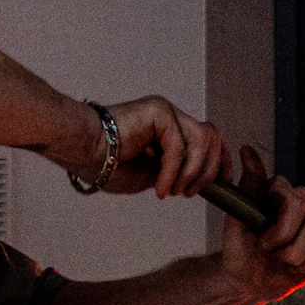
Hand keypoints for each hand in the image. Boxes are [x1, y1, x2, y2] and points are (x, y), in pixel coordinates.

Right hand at [88, 96, 229, 197]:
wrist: (82, 151)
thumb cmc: (106, 164)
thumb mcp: (151, 175)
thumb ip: (174, 174)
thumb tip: (198, 184)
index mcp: (172, 129)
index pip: (211, 139)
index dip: (221, 161)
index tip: (222, 185)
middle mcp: (172, 116)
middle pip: (214, 138)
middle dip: (210, 170)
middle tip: (191, 192)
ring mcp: (167, 111)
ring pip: (203, 141)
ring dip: (192, 173)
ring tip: (173, 191)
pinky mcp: (159, 111)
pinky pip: (179, 146)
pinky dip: (172, 172)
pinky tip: (159, 188)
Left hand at [219, 146, 304, 302]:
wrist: (248, 280)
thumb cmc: (239, 249)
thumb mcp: (237, 218)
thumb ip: (249, 184)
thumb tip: (247, 149)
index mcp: (282, 191)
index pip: (298, 205)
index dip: (284, 232)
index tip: (264, 244)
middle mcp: (303, 202)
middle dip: (294, 252)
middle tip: (276, 258)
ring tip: (290, 266)